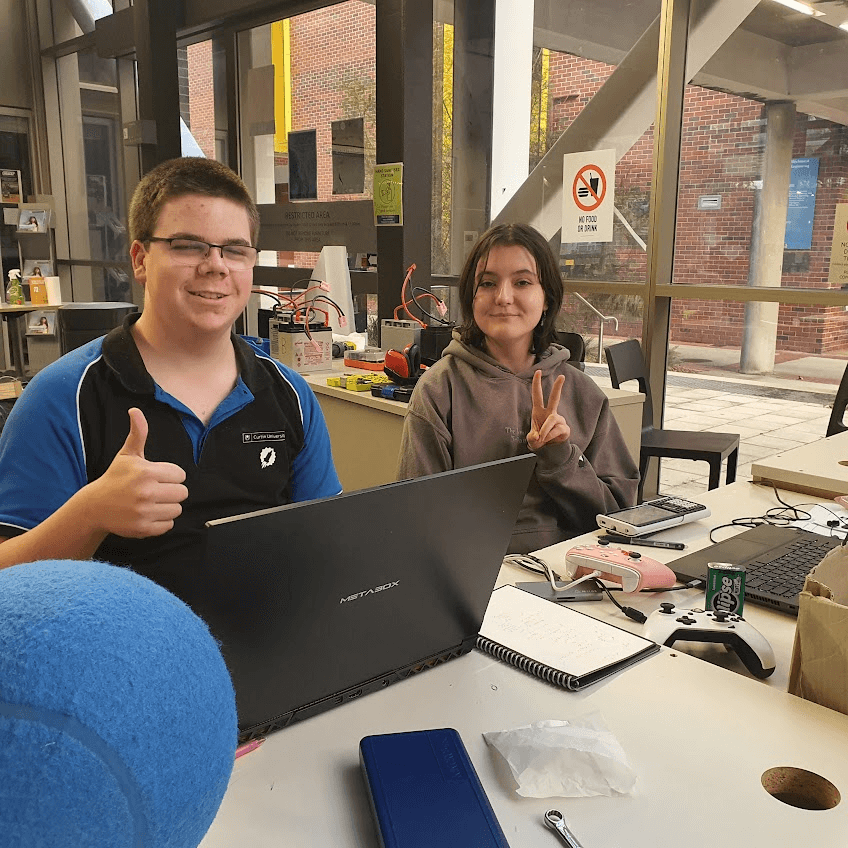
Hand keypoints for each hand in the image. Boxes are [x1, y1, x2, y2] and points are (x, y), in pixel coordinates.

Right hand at [86, 408, 188, 537]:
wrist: (95, 506)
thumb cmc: (116, 478)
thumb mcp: (127, 455)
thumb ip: (138, 433)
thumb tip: (135, 410)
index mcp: (146, 472)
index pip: (180, 475)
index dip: (170, 476)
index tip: (156, 477)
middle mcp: (146, 492)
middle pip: (182, 493)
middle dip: (171, 491)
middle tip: (155, 491)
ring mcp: (144, 511)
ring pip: (177, 510)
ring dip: (167, 507)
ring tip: (151, 503)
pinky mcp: (143, 528)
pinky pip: (169, 525)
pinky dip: (161, 522)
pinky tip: (147, 514)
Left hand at [527, 370, 570, 450]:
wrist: (550, 450)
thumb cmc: (539, 440)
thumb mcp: (532, 440)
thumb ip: (532, 438)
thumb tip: (536, 436)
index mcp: (538, 412)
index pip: (537, 396)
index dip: (536, 384)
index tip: (538, 372)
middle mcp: (549, 413)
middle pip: (554, 398)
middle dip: (557, 387)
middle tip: (562, 376)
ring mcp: (558, 419)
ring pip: (551, 420)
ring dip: (544, 430)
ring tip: (541, 439)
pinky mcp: (565, 428)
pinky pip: (557, 430)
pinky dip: (550, 436)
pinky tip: (548, 440)